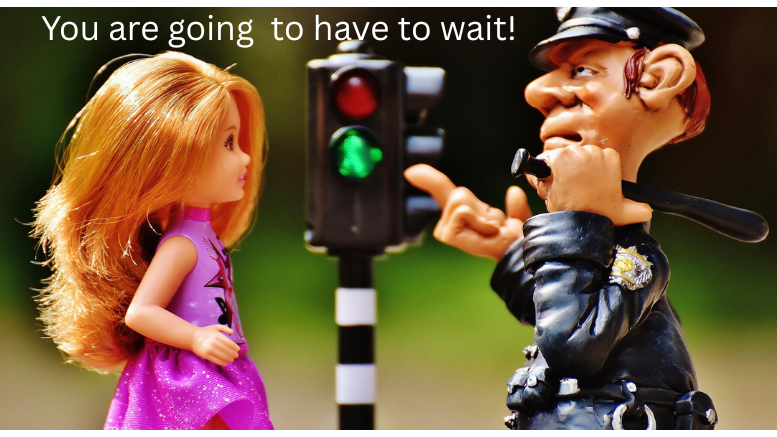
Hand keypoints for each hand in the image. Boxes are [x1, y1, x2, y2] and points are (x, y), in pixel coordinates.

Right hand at [192, 325, 239, 365]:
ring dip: (228, 359)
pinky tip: (225, 363)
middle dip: (233, 354)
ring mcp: (209, 349)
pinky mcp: (205, 355)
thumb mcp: (215, 327)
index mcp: (216, 335)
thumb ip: (224, 328)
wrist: (192, 338)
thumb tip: (232, 332)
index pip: (229, 342)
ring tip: (232, 359)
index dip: (234, 347)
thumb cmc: (205, 332)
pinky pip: (215, 360)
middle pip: (226, 350)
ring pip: (222, 356)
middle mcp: (213, 342)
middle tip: (236, 356)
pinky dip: (222, 362)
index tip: (238, 350)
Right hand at [404, 164, 531, 259]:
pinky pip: (462, 212)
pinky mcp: (447, 235)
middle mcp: (447, 223)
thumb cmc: (515, 243)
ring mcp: (445, 231)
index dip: (427, 178)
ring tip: (490, 231)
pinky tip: (487, 234)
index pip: (440, 190)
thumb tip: (513, 191)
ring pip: (460, 200)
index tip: (410, 172)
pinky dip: (479, 220)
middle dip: (480, 205)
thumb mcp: (516, 218)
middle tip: (493, 226)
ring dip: (482, 214)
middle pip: (458, 193)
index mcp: (460, 215)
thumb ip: (515, 205)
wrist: (517, 253)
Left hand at [527, 145, 651, 225]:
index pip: (588, 158)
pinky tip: (551, 184)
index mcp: (612, 158)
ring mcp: (577, 153)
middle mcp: (595, 151)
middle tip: (569, 190)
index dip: (581, 172)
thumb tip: (649, 210)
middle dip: (567, 171)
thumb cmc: (599, 217)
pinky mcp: (559, 157)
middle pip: (574, 155)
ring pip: (559, 156)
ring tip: (561, 190)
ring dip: (555, 172)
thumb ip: (638, 209)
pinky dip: (543, 171)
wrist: (581, 223)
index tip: (582, 187)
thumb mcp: (623, 213)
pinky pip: (545, 159)